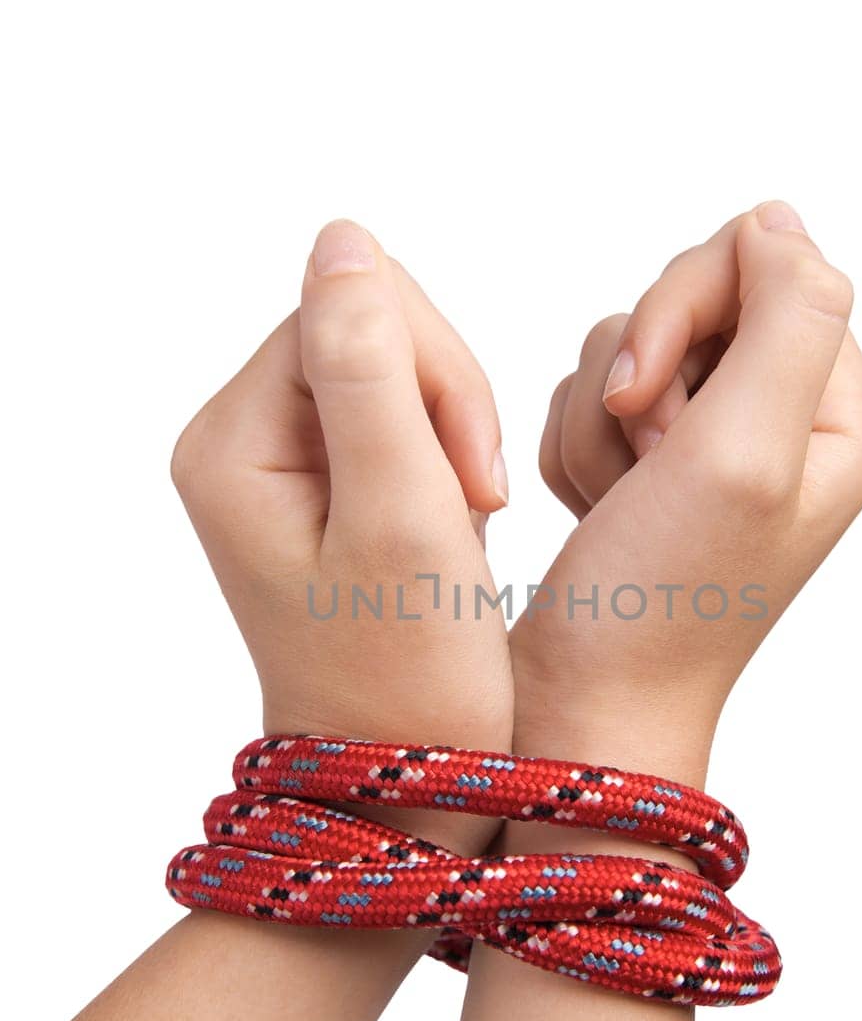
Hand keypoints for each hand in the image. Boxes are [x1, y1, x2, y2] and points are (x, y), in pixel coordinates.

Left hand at [171, 219, 513, 758]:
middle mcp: (238, 444)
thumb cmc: (409, 679)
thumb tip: (341, 237)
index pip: (344, 312)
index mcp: (232, 444)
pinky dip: (446, 469)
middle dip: (444, 407)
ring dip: (452, 441)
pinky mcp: (323, 490)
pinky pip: (401, 423)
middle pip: (366, 331)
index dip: (434, 374)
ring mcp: (278, 467)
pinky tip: (447, 535)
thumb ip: (371, 370)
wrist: (408, 784)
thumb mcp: (400, 515)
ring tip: (457, 532)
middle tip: (469, 507)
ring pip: (395, 373)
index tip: (469, 481)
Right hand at [511, 200, 861, 784]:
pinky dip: (571, 450)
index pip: (758, 264)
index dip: (678, 312)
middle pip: (689, 298)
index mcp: (839, 413)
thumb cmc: (662, 603)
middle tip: (639, 466)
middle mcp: (786, 421)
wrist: (582, 706)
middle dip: (634, 378)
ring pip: (624, 347)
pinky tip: (595, 515)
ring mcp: (714, 444)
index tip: (649, 409)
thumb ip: (787, 315)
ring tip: (616, 506)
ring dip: (597, 425)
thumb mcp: (745, 453)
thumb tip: (774, 220)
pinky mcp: (651, 466)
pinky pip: (586, 395)